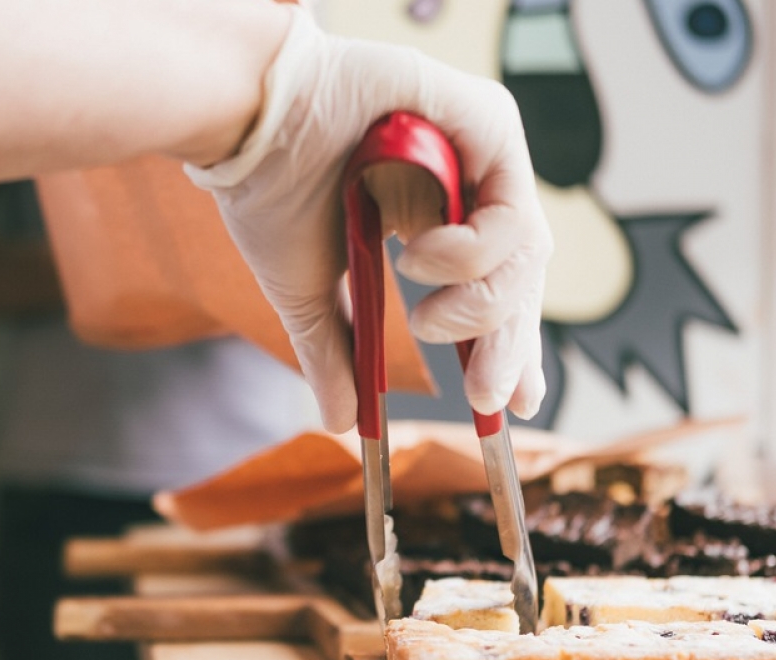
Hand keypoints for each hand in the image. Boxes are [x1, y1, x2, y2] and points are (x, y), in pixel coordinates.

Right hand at [186, 7, 551, 433]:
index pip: (495, 290)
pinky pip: (513, 209)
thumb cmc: (272, 192)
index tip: (507, 404)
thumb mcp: (311, 295)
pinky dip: (473, 253)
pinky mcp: (487, 119)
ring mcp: (479, 150)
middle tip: (486, 397)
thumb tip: (340, 423)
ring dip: (481, 307)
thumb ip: (337, 354)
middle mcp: (466, 182)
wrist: (247, 130)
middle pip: (522, 276)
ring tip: (427, 321)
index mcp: (433, 220)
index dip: (510, 348)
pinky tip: (418, 256)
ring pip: (527, 251)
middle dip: (509, 347)